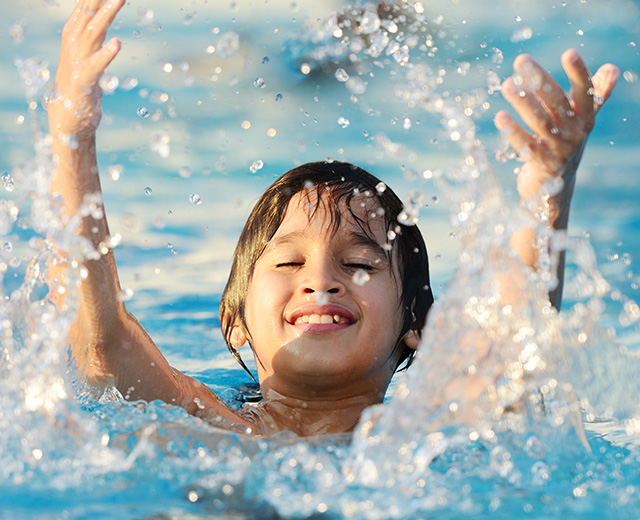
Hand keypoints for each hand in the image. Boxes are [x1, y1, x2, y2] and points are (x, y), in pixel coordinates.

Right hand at [48, 0, 123, 140]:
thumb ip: (94, 42)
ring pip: (92, 33)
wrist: (68, 120)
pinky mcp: (82, 82)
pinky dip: (105, 54)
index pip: (84, 10)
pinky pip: (95, 65)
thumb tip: (103, 26)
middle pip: (87, 15)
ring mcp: (76, 63)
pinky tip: (117, 44)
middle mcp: (73, 47)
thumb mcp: (88, 60)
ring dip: (106, 15)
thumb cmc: (81, 89)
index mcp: (74, 40)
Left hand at [494, 49, 618, 226]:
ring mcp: (559, 150)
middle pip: (557, 103)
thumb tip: (613, 68)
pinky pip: (526, 145)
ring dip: (522, 101)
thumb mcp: (581, 123)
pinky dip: (513, 131)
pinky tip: (500, 116)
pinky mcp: (542, 166)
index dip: (579, 73)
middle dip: (539, 80)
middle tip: (520, 60)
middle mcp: (575, 133)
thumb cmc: (565, 147)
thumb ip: (596, 96)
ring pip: (540, 121)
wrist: (555, 192)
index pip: (585, 92)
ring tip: (507, 83)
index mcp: (586, 119)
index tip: (569, 52)